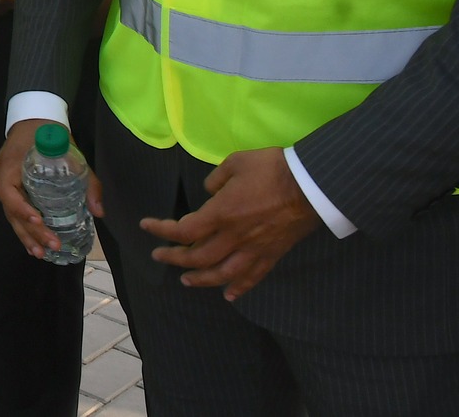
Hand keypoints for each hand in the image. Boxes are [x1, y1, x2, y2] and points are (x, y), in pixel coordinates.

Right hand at [0, 119, 104, 257]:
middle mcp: (1, 173)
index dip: (21, 209)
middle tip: (49, 247)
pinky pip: (12, 207)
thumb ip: (87, 181)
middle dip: (29, 231)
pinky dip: (23, 225)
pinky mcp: (8, 182)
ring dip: (24, 234)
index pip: (8, 192)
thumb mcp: (72, 153)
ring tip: (39, 253)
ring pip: (9, 212)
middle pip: (10, 209)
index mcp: (11, 164)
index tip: (39, 221)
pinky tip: (33, 242)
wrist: (36, 114)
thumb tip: (99, 212)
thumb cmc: (51, 132)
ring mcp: (2, 178)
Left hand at [142, 147, 319, 300]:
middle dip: (174, 258)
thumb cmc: (272, 169)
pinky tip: (229, 295)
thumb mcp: (236, 162)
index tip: (147, 226)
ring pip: (222, 274)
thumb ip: (216, 179)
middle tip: (159, 256)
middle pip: (198, 257)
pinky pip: (253, 277)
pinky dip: (239, 288)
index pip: (184, 230)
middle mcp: (234, 237)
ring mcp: (254, 249)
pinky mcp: (273, 255)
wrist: (312, 185)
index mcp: (221, 213)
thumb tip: (209, 193)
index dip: (162, 230)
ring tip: (185, 281)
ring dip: (201, 280)